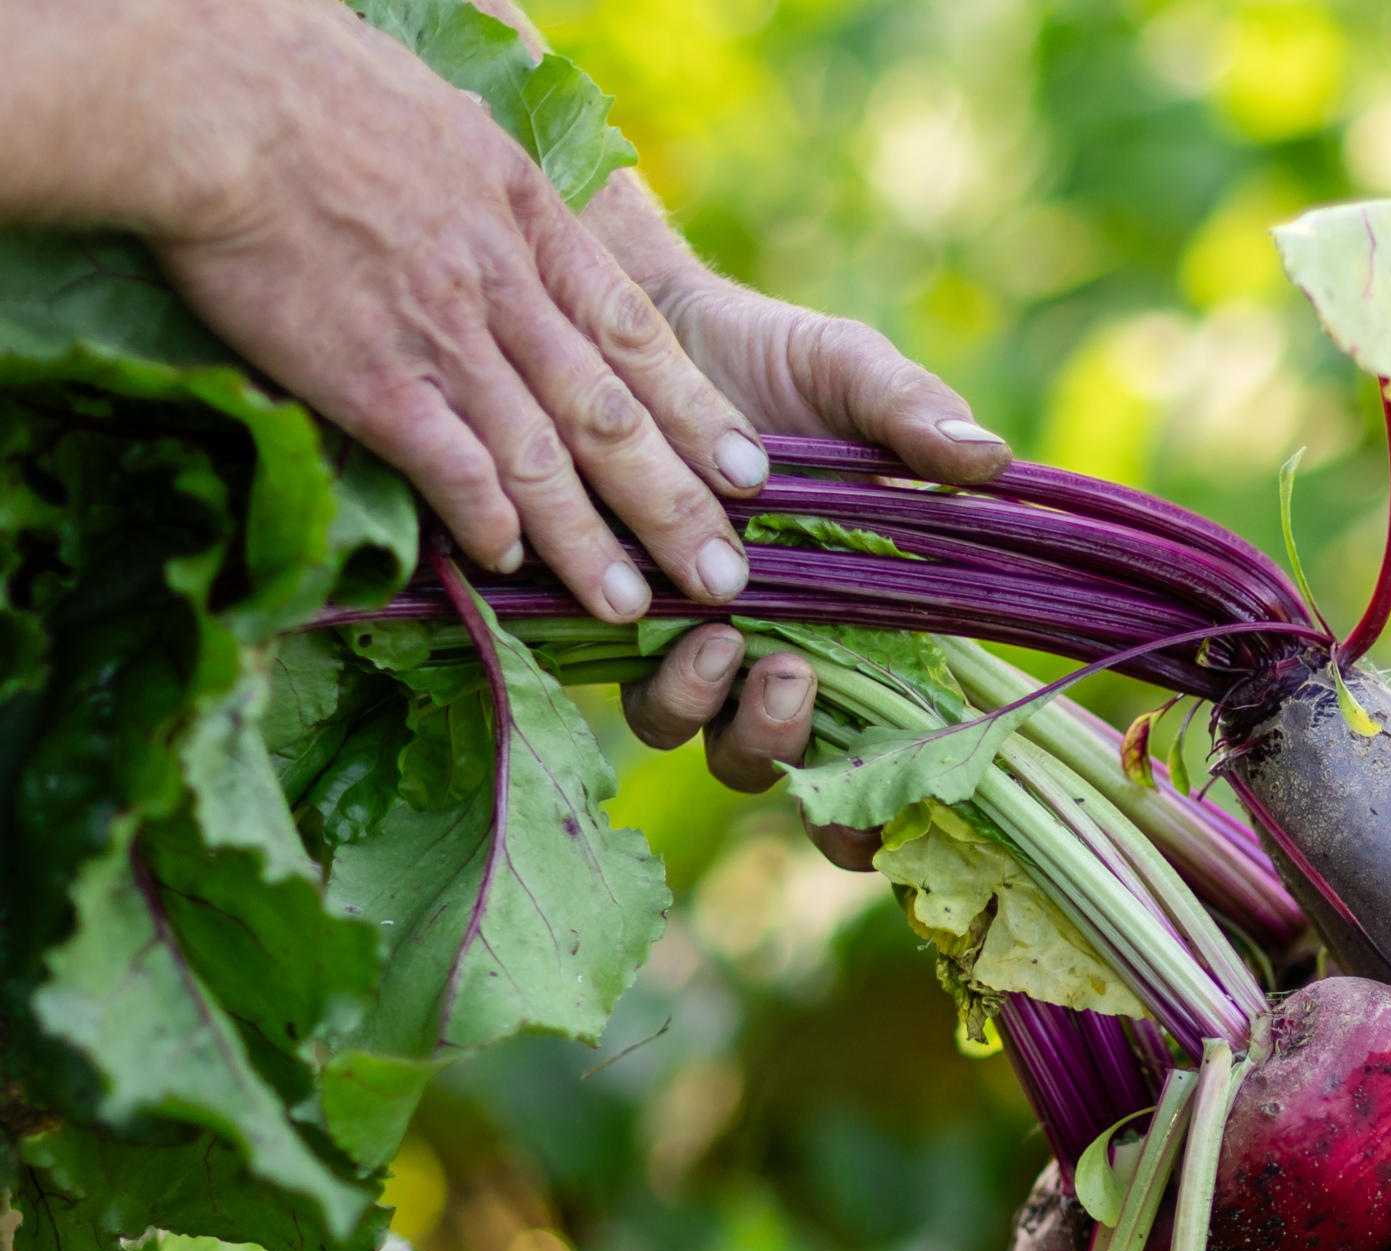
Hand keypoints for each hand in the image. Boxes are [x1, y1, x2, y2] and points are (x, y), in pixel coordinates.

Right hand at [0, 0, 765, 622]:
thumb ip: (498, 197)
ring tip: (632, 604)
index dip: (697, 412)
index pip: (637, 335)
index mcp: (530, 222)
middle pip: (611, 414)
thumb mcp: (448, 123)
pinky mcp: (371, 377)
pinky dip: (484, 517)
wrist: (220, 93)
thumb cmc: (315, 86)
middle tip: (725, 576)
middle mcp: (506, 289)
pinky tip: (510, 565)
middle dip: (675, 503)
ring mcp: (443, 337)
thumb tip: (521, 229)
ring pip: (543, 456)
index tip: (750, 473)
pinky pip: (448, 464)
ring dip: (590, 539)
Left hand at [587, 170, 1011, 863]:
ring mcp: (695, 654)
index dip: (877, 818)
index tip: (890, 822)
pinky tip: (652, 608)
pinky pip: (629, 691)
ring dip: (711, 712)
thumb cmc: (773, 358)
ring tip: (719, 638)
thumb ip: (914, 416)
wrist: (650, 322)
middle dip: (785, 747)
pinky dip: (649, 672)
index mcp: (857, 633)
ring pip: (698, 740)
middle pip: (781, 770)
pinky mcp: (618, 633)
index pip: (878, 760)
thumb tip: (991, 459)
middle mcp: (774, 662)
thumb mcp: (851, 375)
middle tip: (789, 677)